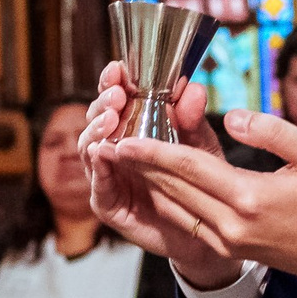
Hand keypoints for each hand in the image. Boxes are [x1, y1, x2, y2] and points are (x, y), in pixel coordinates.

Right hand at [80, 64, 244, 283]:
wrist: (207, 228)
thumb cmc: (199, 181)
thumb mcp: (200, 145)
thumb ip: (193, 118)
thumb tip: (192, 88)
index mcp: (134, 128)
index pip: (115, 99)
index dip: (112, 82)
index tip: (118, 69)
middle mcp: (115, 149)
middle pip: (96, 119)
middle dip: (102, 104)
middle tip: (116, 96)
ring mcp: (108, 177)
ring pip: (89, 148)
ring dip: (96, 130)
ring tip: (109, 119)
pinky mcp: (108, 205)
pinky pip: (97, 184)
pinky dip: (98, 167)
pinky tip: (101, 152)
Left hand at [105, 107, 296, 282]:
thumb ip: (271, 131)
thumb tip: (232, 117)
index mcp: (249, 199)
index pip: (188, 169)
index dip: (152, 151)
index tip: (122, 138)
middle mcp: (231, 225)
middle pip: (173, 189)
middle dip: (139, 165)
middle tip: (109, 141)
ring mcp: (229, 241)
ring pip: (176, 207)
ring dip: (149, 182)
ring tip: (126, 158)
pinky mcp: (233, 248)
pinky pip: (189, 219)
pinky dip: (169, 199)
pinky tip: (158, 182)